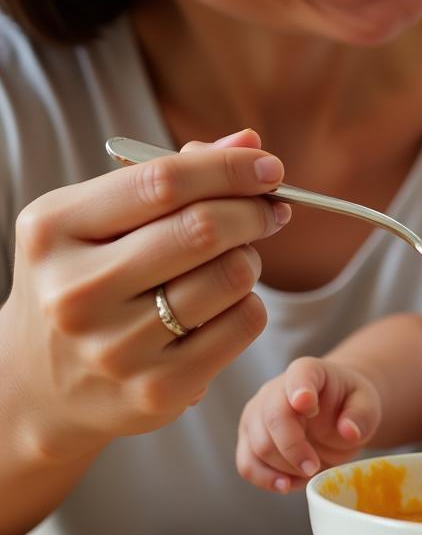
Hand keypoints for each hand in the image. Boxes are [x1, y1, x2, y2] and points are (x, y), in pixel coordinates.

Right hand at [1, 129, 288, 459]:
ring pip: (231, 277)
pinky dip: (250, 304)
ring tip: (236, 259)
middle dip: (253, 212)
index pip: (164, 182)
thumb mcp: (99, 219)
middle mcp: (76, 291)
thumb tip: (249, 143)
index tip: (269, 167)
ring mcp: (115, 348)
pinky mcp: (156, 391)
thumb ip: (170, 175)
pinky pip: (242, 324)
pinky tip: (227, 304)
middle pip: (203, 230)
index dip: (230, 169)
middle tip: (270, 211)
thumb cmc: (82, 281)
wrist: (36, 386)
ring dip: (251, 259)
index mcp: (55, 230)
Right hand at [236, 355, 381, 492]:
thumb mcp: (367, 405)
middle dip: (294, 450)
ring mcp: (257, 415)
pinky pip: (247, 465)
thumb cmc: (349, 404)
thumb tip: (348, 431)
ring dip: (284, 469)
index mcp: (307, 372)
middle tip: (315, 468)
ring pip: (258, 447)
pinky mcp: (249, 440)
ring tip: (309, 473)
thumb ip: (361, 415)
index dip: (300, 390)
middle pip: (273, 419)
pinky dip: (268, 480)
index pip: (299, 375)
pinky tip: (290, 484)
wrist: (334, 414)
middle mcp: (274, 389)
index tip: (308, 405)